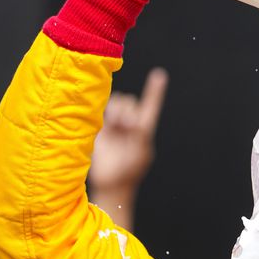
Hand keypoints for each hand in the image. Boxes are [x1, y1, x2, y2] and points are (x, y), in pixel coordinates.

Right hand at [90, 68, 167, 196]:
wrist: (109, 183)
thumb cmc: (128, 171)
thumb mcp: (140, 151)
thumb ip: (140, 132)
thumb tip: (132, 118)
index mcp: (143, 130)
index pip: (150, 106)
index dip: (154, 91)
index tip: (159, 75)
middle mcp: (129, 124)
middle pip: (130, 102)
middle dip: (129, 111)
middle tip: (125, 127)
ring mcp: (113, 125)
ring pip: (117, 103)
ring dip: (118, 110)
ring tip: (116, 125)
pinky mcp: (99, 127)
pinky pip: (102, 110)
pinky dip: (105, 111)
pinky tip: (107, 123)